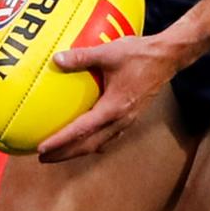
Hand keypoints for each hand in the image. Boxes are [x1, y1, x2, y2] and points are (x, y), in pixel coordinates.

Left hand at [37, 33, 179, 162]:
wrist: (167, 57)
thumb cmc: (139, 53)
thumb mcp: (108, 52)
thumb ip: (82, 57)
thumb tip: (57, 59)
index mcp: (114, 108)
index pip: (82, 131)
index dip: (61, 141)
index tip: (42, 150)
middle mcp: (121, 120)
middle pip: (89, 145)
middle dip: (65, 154)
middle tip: (43, 158)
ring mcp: (128, 120)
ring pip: (99, 143)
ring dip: (78, 150)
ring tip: (61, 151)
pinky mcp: (132, 116)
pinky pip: (109, 136)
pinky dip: (93, 140)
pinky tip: (86, 134)